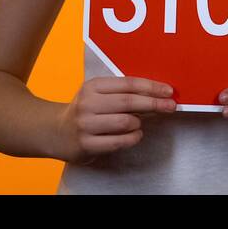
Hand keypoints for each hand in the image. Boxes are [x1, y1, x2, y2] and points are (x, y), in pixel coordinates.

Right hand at [58, 76, 176, 164]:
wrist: (57, 132)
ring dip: (139, 123)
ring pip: (125, 122)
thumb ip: (123, 94)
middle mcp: (88, 104)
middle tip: (170, 106)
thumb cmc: (87, 111)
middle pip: (128, 102)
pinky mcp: (86, 144)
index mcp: (92, 86)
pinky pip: (119, 141)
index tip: (168, 91)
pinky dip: (133, 138)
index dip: (151, 87)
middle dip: (153, 104)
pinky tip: (135, 135)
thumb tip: (157, 95)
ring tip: (139, 123)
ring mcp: (86, 124)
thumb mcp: (99, 95)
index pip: (128, 84)